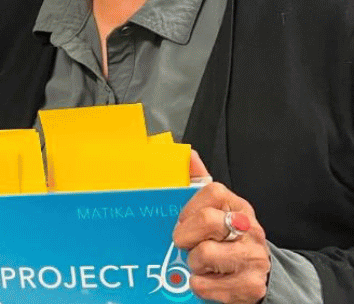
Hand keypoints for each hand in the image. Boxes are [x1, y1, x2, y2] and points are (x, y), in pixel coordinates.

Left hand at [172, 151, 270, 303]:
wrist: (256, 273)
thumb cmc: (227, 238)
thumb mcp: (215, 208)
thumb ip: (199, 181)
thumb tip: (187, 153)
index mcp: (237, 205)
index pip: (210, 192)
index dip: (188, 209)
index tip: (183, 222)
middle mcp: (249, 229)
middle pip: (207, 221)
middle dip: (187, 237)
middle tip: (185, 245)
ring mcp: (253, 257)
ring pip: (205, 255)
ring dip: (194, 264)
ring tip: (200, 264)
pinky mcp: (251, 286)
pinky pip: (207, 286)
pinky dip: (200, 286)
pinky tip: (208, 280)